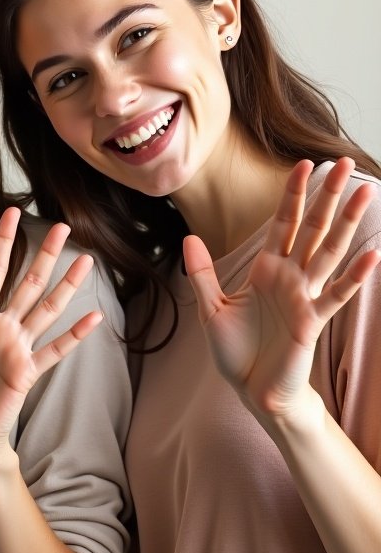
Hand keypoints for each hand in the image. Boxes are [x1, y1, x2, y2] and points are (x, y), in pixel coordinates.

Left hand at [0, 208, 100, 463]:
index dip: (2, 242)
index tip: (12, 213)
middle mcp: (0, 327)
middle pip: (27, 282)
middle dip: (44, 254)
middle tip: (63, 226)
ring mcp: (17, 348)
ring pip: (46, 309)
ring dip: (66, 286)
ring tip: (86, 261)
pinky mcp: (27, 372)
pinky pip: (55, 350)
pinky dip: (74, 335)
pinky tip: (93, 318)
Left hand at [184, 158, 379, 423]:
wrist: (251, 390)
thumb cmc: (235, 351)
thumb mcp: (210, 308)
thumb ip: (202, 273)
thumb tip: (189, 238)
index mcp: (266, 268)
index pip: (282, 222)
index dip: (293, 194)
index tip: (302, 164)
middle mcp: (289, 276)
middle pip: (312, 226)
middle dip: (326, 195)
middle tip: (341, 162)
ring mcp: (304, 296)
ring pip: (329, 251)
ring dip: (346, 222)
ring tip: (364, 192)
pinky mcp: (311, 321)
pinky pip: (336, 294)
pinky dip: (354, 276)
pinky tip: (372, 255)